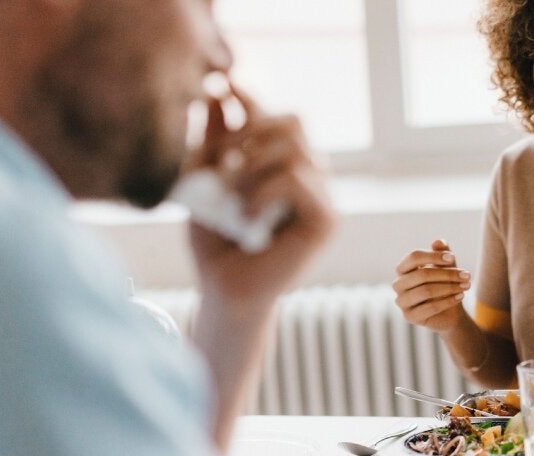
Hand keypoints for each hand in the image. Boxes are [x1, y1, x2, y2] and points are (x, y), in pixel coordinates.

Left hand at [188, 85, 334, 311]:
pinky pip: (299, 179)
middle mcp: (309, 176)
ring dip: (252, 164)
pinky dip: (264, 190)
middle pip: (295, 121)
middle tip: (220, 157)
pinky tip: (245, 214)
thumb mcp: (206, 183)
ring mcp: (322, 197)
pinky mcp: (327, 220)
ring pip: (295, 147)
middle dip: (252, 129)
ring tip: (228, 192)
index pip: (276, 118)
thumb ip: (215, 142)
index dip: (253, 100)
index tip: (222, 86)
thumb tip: (219, 93)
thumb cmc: (215, 243)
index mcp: (284, 165)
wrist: (223, 291)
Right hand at [392, 239, 470, 332]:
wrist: (449, 312)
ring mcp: (402, 301)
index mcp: (403, 269)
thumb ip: (442, 254)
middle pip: (422, 274)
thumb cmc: (445, 284)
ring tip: (466, 286)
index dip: (434, 256)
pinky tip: (460, 296)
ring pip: (426, 291)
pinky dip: (448, 301)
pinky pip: (430, 307)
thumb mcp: (447, 267)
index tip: (452, 258)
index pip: (414, 257)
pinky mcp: (410, 317)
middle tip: (467, 275)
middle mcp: (398, 284)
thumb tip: (438, 242)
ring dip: (450, 287)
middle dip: (447, 274)